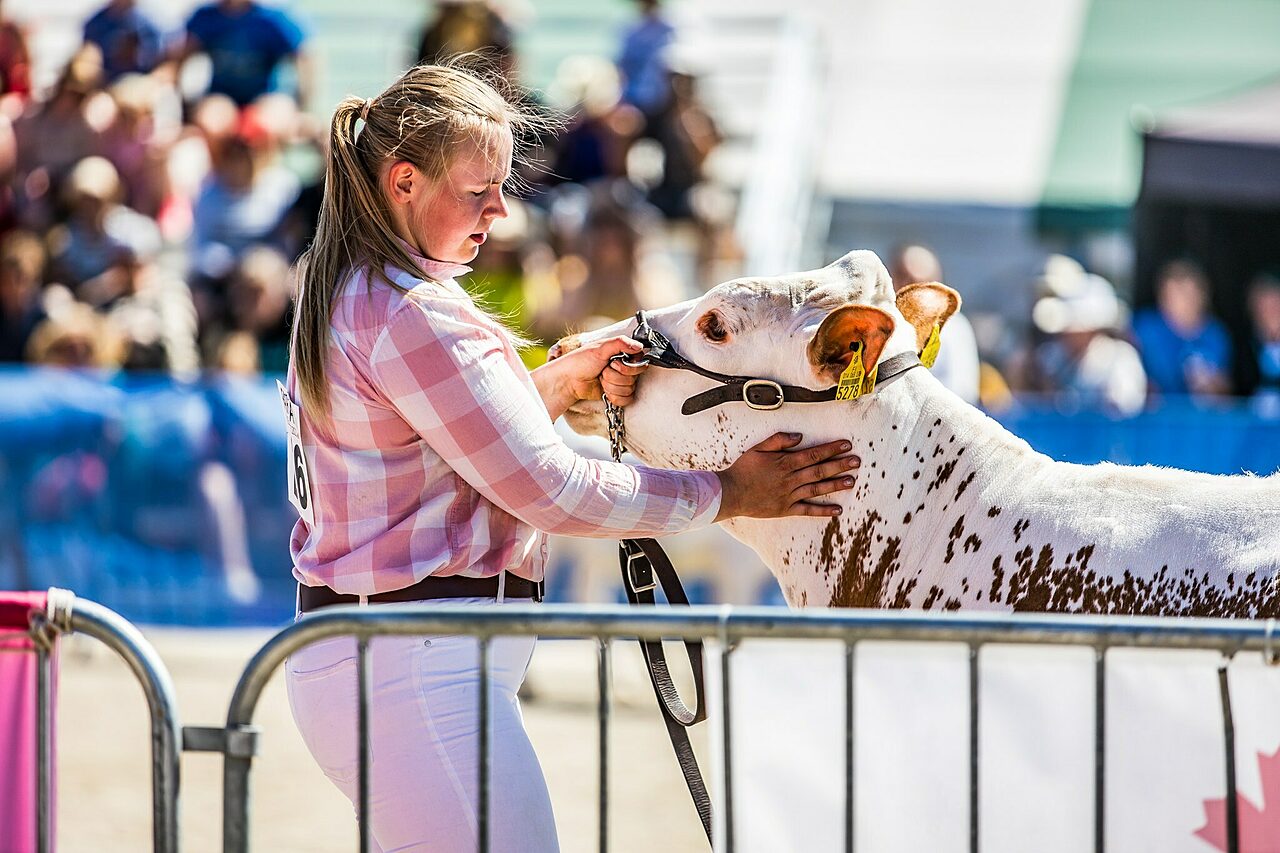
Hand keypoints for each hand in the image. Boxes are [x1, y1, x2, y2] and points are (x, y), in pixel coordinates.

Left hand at [533, 335, 647, 418]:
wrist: (568, 381)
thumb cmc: (580, 361)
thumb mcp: (600, 348)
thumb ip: (620, 343)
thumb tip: (639, 346)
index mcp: (622, 354)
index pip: (640, 361)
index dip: (628, 366)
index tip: (613, 363)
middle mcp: (623, 368)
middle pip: (634, 377)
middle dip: (615, 376)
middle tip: (602, 371)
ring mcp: (620, 382)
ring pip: (629, 389)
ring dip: (611, 386)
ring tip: (600, 379)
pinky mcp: (617, 394)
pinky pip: (627, 399)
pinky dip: (614, 396)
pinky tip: (604, 390)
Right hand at [714, 433, 858, 521]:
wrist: (730, 493)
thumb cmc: (743, 469)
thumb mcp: (758, 448)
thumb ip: (778, 440)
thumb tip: (799, 436)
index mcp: (785, 463)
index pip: (813, 454)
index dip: (831, 449)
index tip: (846, 445)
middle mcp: (790, 479)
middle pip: (820, 470)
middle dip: (840, 465)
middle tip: (857, 461)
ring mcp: (789, 495)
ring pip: (817, 489)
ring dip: (835, 485)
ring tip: (852, 481)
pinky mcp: (786, 509)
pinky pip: (807, 510)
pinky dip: (823, 511)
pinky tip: (837, 511)